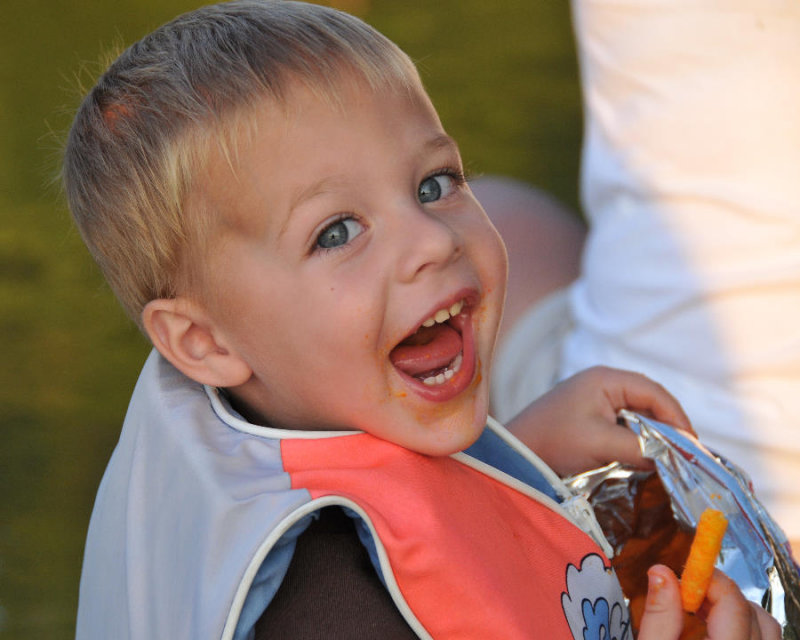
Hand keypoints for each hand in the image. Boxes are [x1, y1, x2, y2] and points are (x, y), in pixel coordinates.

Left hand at [505, 366, 690, 475]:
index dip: (677, 418)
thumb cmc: (554, 441)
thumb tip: (671, 459)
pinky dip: (636, 439)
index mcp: (605, 379)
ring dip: (652, 435)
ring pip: (637, 414)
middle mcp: (602, 383)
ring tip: (670, 459)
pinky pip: (622, 424)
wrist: (515, 454)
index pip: (653, 393)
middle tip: (687, 455)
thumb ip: (639, 448)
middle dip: (668, 427)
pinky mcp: (588, 416)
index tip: (692, 446)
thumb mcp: (601, 444)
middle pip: (648, 401)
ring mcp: (594, 398)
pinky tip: (644, 457)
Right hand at [638, 565, 779, 638]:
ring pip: (766, 627)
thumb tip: (660, 570)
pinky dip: (744, 626)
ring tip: (700, 614)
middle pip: (754, 613)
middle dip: (721, 595)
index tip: (682, 576)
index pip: (733, 604)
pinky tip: (713, 629)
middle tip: (687, 596)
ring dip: (736, 610)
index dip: (709, 579)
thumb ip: (659, 616)